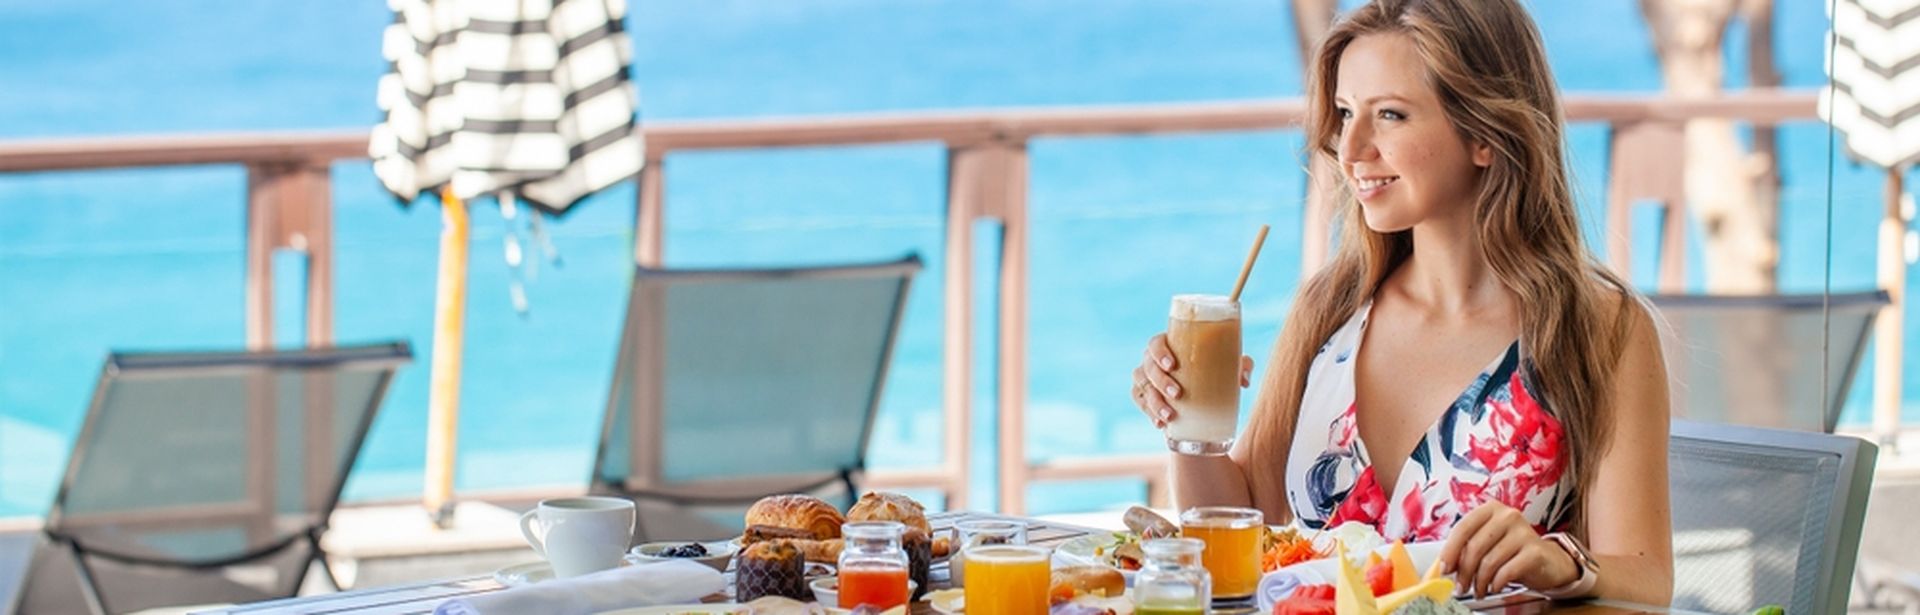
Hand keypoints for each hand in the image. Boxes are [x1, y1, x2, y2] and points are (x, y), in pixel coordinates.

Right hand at [1130, 334, 1253, 428]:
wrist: (1203, 393)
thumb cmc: (1215, 371)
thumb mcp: (1230, 367)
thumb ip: (1241, 366)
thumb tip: (1243, 380)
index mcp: (1170, 345)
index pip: (1156, 344)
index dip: (1160, 353)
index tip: (1172, 365)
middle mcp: (1153, 360)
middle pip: (1148, 367)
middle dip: (1160, 381)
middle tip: (1177, 394)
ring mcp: (1146, 378)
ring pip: (1142, 387)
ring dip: (1154, 402)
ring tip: (1170, 416)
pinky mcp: (1144, 395)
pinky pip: (1140, 402)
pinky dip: (1149, 412)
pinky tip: (1161, 423)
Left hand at [1438, 502, 1579, 598]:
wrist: (1548, 560)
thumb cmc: (1512, 551)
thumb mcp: (1488, 544)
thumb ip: (1466, 549)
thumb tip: (1444, 566)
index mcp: (1491, 509)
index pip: (1462, 528)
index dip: (1450, 551)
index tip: (1444, 569)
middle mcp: (1507, 516)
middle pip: (1474, 547)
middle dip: (1464, 572)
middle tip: (1460, 587)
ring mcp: (1523, 532)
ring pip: (1489, 562)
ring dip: (1479, 582)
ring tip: (1478, 590)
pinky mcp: (1535, 551)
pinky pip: (1507, 571)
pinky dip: (1496, 583)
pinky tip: (1494, 587)